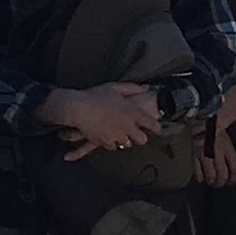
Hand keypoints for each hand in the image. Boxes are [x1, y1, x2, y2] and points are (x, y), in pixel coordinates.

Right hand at [42, 81, 162, 155]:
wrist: (78, 109)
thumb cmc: (95, 96)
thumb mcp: (114, 87)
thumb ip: (131, 88)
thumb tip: (144, 88)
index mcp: (132, 113)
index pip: (151, 123)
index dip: (156, 128)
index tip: (157, 129)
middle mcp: (127, 127)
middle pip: (141, 140)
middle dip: (140, 137)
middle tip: (136, 133)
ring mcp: (116, 136)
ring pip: (127, 144)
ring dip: (125, 140)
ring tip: (119, 133)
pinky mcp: (105, 143)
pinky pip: (112, 147)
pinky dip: (111, 143)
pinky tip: (108, 137)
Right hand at [196, 121, 235, 189]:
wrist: (194, 115)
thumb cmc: (208, 124)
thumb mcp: (222, 135)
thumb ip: (226, 150)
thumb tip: (229, 164)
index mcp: (226, 146)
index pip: (235, 167)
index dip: (234, 177)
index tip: (232, 180)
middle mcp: (216, 151)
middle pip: (222, 175)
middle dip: (221, 182)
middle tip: (218, 183)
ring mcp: (203, 154)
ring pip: (210, 176)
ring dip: (210, 181)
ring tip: (208, 181)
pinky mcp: (192, 155)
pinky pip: (196, 173)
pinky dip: (198, 177)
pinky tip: (199, 177)